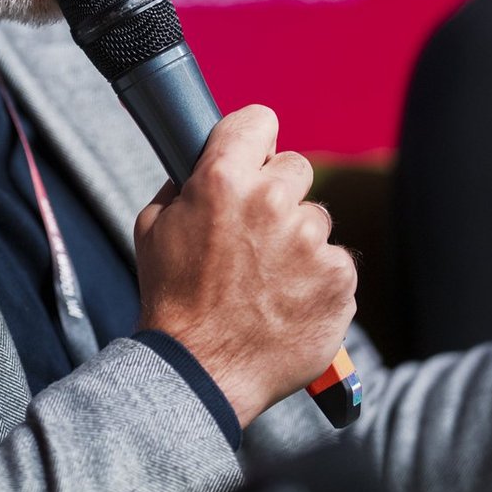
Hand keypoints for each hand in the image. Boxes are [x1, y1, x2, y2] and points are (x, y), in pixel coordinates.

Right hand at [133, 104, 356, 428]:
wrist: (201, 371)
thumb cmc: (172, 299)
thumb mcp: (152, 228)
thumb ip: (182, 186)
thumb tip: (200, 166)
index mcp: (221, 181)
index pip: (258, 120)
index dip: (253, 139)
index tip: (253, 156)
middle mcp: (271, 203)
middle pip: (295, 168)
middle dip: (277, 193)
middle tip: (255, 232)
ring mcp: (311, 242)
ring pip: (317, 219)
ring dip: (299, 240)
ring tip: (268, 278)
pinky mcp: (340, 279)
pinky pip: (336, 262)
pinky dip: (318, 279)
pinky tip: (288, 300)